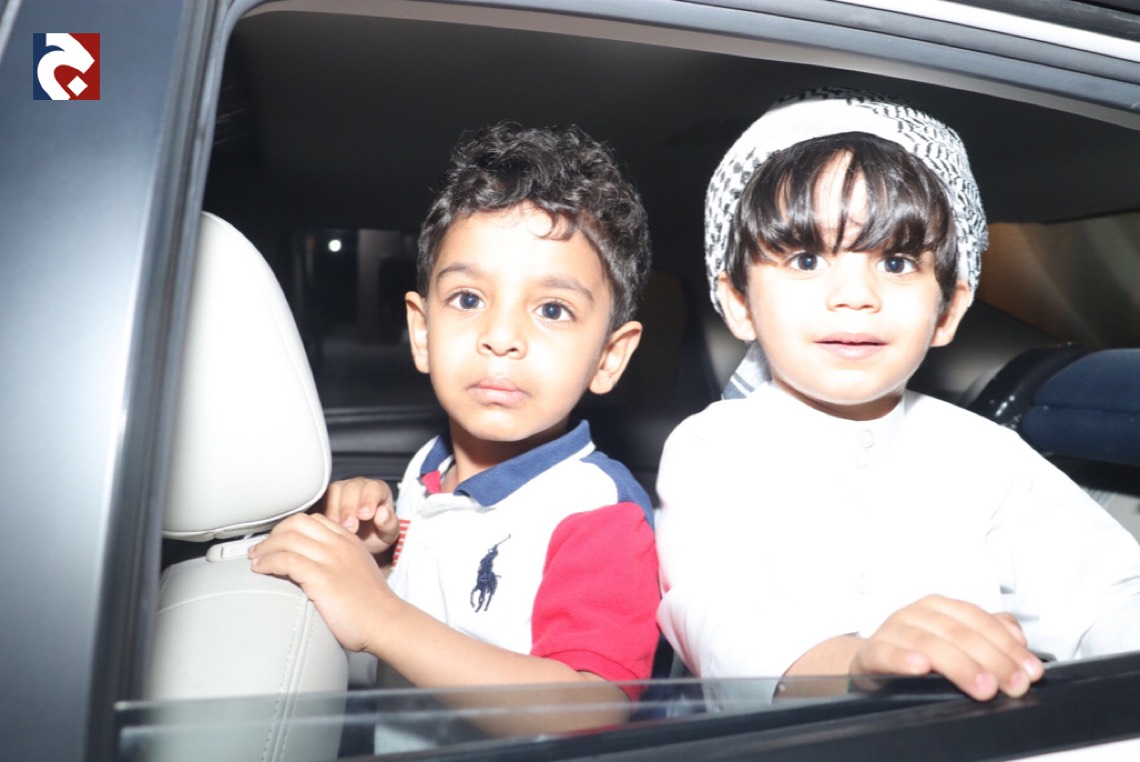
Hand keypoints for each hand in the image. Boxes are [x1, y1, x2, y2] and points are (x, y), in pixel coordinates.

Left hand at [248, 512, 395, 651]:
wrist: (385, 622)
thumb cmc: (371, 606)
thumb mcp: (358, 571)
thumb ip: (339, 561)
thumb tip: (311, 566)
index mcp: (349, 541)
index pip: (315, 520)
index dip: (290, 528)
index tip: (278, 541)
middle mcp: (339, 545)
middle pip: (297, 523)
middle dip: (274, 534)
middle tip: (261, 549)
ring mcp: (331, 559)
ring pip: (288, 539)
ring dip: (265, 548)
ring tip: (255, 559)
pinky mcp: (321, 577)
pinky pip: (286, 560)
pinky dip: (267, 562)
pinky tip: (260, 569)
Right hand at [323, 477, 397, 554]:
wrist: (361, 545)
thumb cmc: (376, 535)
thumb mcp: (388, 534)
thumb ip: (389, 523)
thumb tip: (383, 512)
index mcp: (378, 490)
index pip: (374, 487)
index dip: (369, 499)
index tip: (365, 515)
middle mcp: (359, 486)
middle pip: (351, 487)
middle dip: (350, 508)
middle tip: (350, 527)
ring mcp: (340, 490)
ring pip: (333, 490)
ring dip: (334, 510)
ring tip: (338, 528)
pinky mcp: (324, 499)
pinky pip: (319, 499)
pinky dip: (321, 512)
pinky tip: (325, 526)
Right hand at [851, 595, 1043, 699]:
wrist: (872, 660)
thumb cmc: (918, 650)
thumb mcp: (954, 637)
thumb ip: (988, 632)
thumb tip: (1016, 634)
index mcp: (939, 607)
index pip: (979, 621)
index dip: (1007, 646)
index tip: (1029, 671)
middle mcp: (916, 614)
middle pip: (959, 633)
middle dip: (992, 661)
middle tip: (1013, 684)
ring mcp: (892, 631)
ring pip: (928, 643)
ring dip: (959, 665)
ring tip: (982, 685)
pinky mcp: (871, 652)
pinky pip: (885, 653)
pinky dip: (903, 659)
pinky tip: (920, 667)